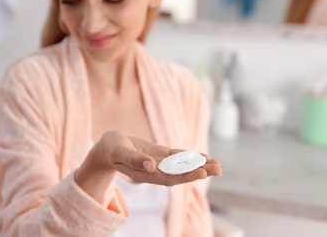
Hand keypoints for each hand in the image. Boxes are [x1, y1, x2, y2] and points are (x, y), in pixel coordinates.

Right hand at [93, 131, 221, 185]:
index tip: (202, 172)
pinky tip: (203, 156)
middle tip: (219, 168)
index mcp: (145, 174)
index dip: (186, 175)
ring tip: (218, 164)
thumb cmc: (110, 149)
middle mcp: (155, 171)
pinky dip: (190, 157)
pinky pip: (178, 157)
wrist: (107, 149)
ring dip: (199, 165)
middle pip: (180, 174)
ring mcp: (159, 164)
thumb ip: (133, 159)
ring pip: (182, 166)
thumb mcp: (118, 151)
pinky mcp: (160, 155)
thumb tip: (151, 165)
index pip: (169, 177)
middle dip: (200, 171)